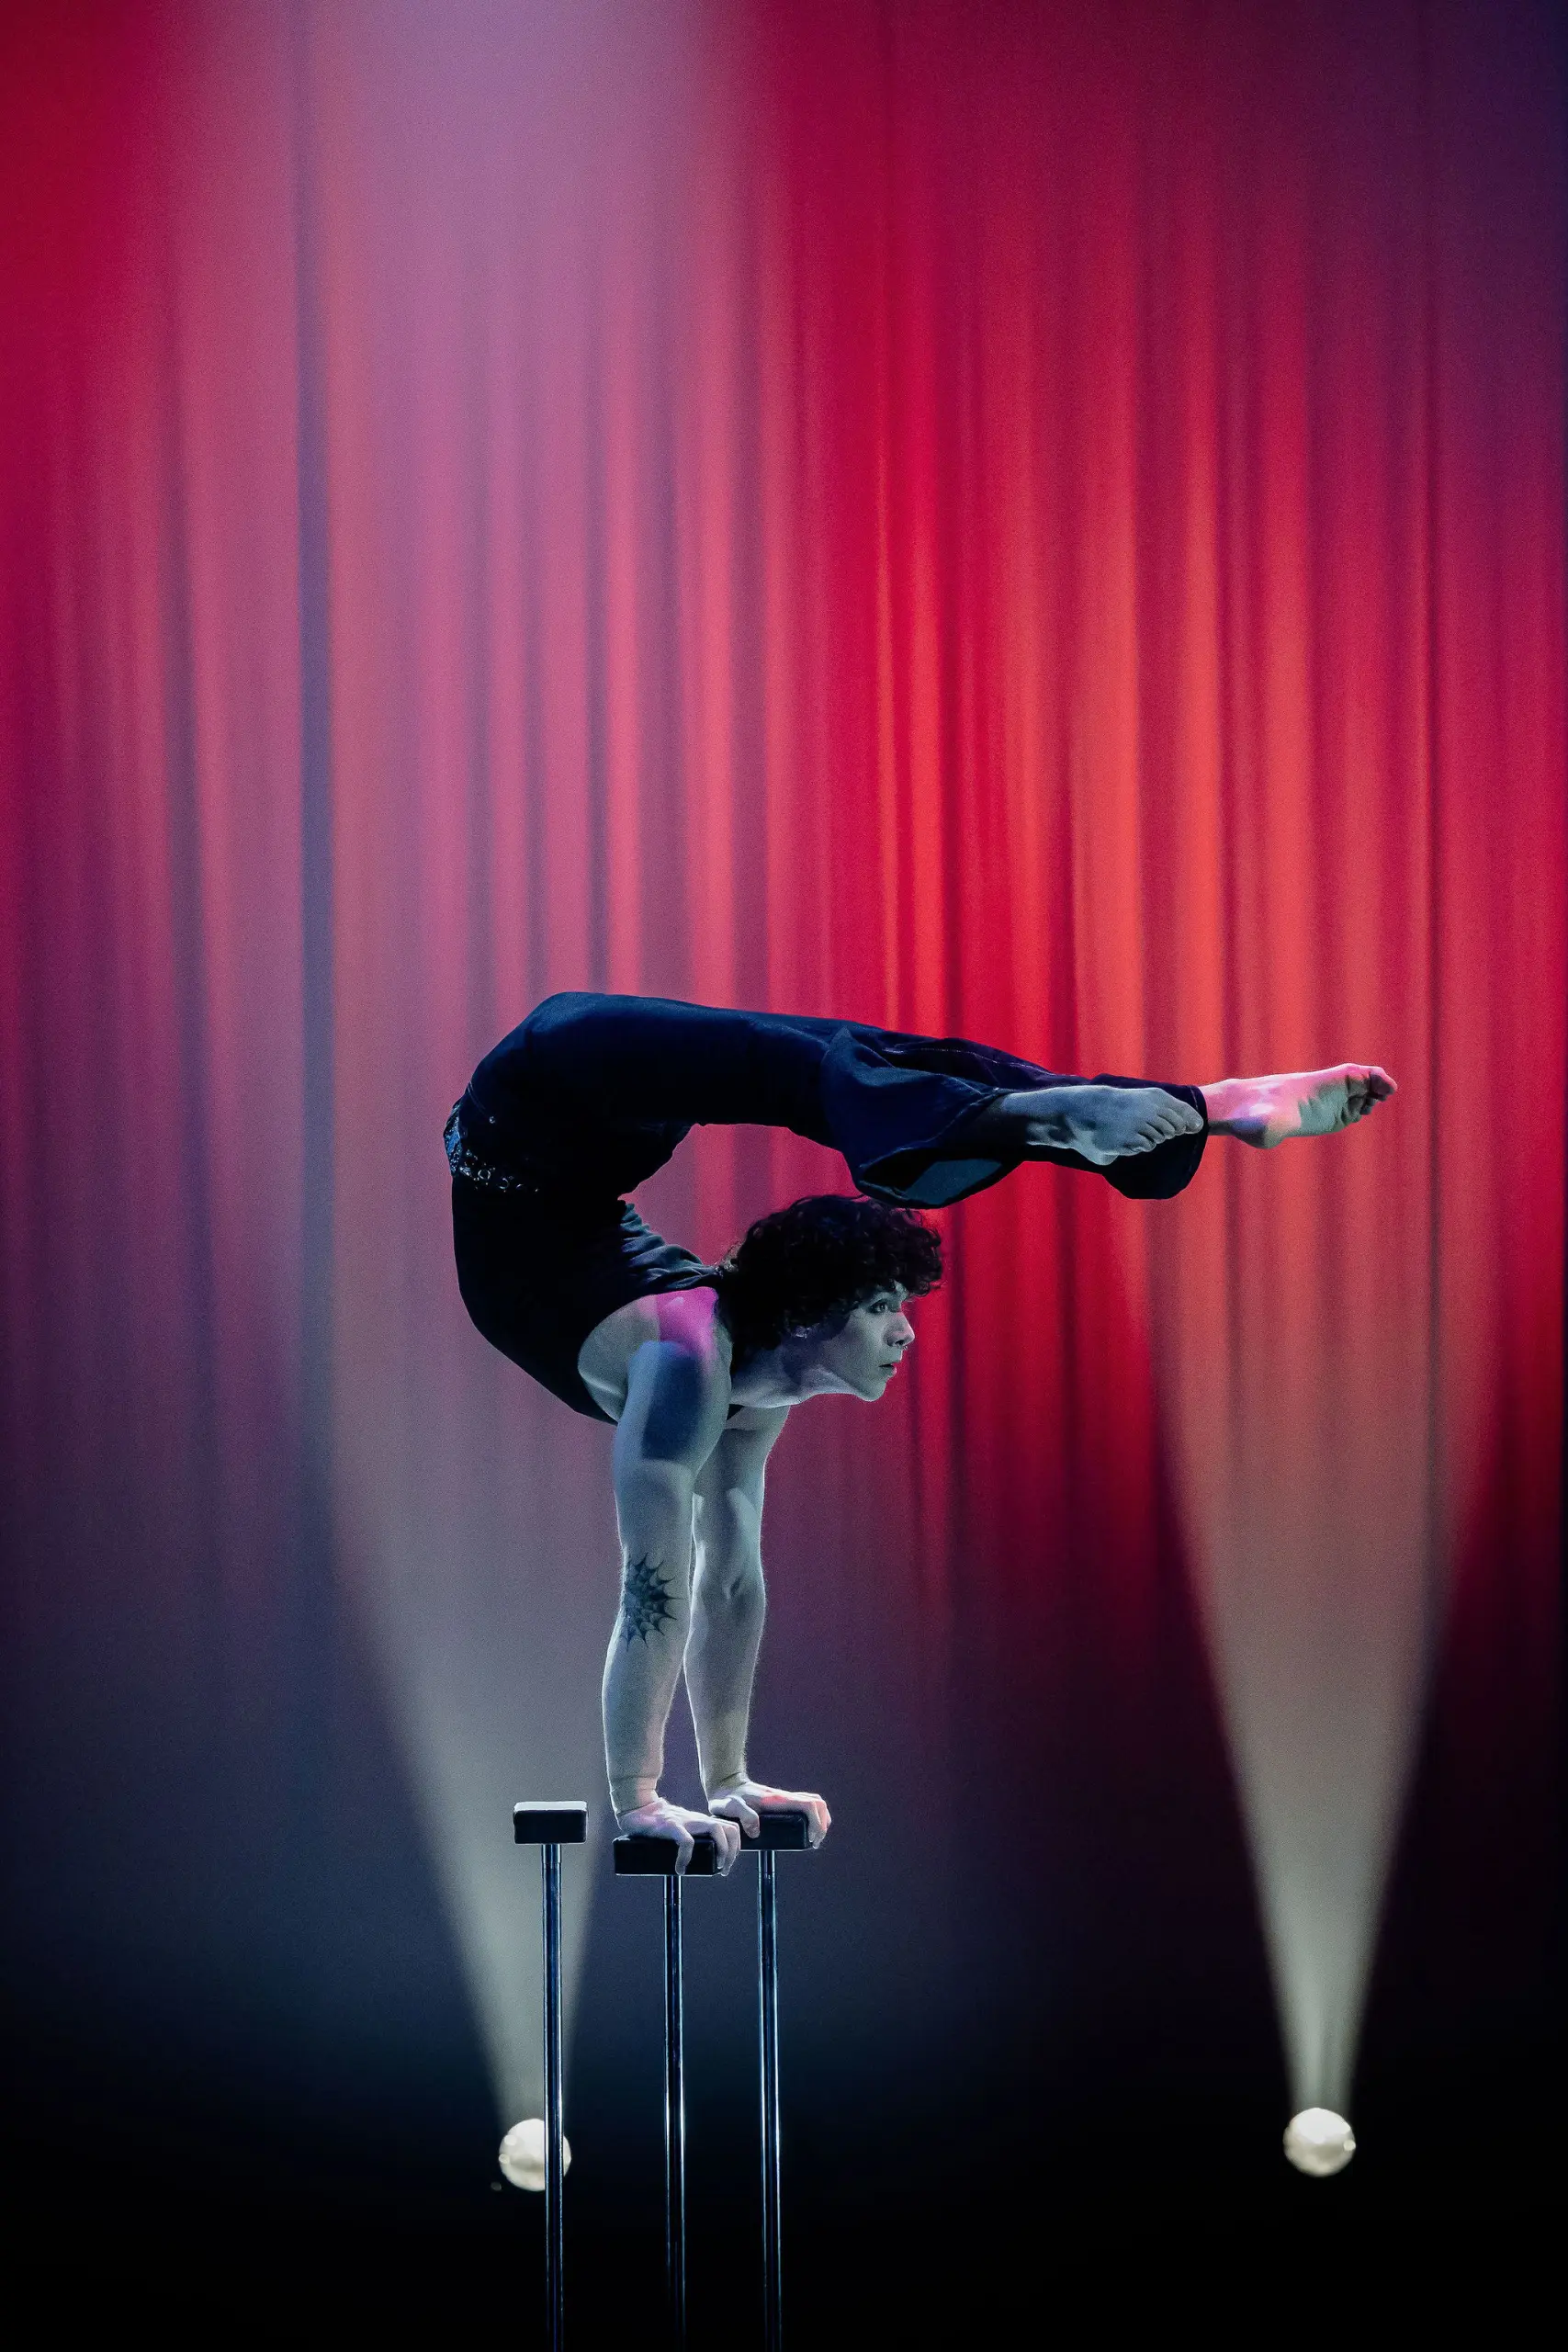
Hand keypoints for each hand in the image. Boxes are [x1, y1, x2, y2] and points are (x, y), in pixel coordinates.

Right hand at [615, 1795, 742, 1873]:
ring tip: (713, 1869)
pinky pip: (686, 1842)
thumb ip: (689, 1838)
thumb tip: (693, 1864)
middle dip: (732, 1852)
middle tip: (723, 1870)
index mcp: (701, 1822)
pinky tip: (680, 1869)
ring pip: (716, 1830)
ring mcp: (686, 1821)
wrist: (637, 1807)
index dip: (735, 1847)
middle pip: (730, 1829)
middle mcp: (698, 1819)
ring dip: (720, 1852)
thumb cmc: (657, 1823)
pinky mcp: (671, 1825)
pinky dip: (686, 1858)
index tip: (727, 1865)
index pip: (730, 1829)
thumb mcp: (680, 1829)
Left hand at [705, 1777, 830, 1847]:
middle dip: (823, 1823)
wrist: (726, 1784)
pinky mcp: (782, 1801)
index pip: (808, 1806)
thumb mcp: (731, 1807)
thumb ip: (744, 1816)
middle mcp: (784, 1797)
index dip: (817, 1823)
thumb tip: (757, 1831)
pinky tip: (806, 1830)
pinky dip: (813, 1816)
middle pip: (817, 1803)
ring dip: (821, 1819)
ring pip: (814, 1803)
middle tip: (815, 1842)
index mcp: (777, 1800)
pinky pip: (806, 1805)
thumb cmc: (728, 1797)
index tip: (812, 1840)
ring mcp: (784, 1798)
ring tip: (814, 1838)